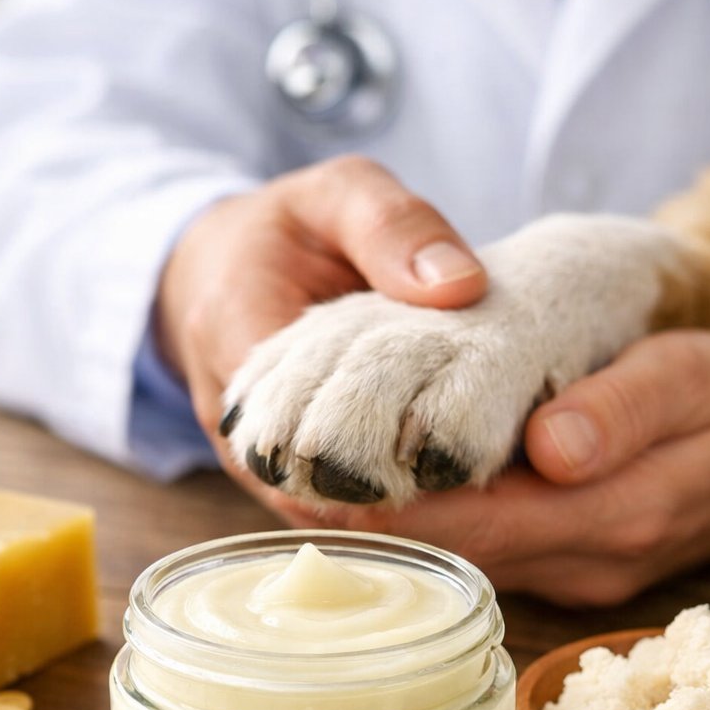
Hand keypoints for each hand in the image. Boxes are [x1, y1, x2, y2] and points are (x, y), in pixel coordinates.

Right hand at [157, 156, 486, 499]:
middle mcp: (235, 423)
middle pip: (320, 491)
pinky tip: (442, 489)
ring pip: (326, 514)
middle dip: (401, 490)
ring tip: (472, 488)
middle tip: (485, 475)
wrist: (224, 268)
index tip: (461, 437)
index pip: (310, 430)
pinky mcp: (276, 483)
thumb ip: (395, 227)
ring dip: (395, 506)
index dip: (392, 446)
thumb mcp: (340, 196)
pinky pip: (329, 511)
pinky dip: (384, 503)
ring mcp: (253, 464)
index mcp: (237, 341)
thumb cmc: (290, 228)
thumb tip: (463, 285)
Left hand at [304, 331, 709, 604]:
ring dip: (399, 527)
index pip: (480, 523)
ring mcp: (580, 577)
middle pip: (459, 553)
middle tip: (284, 478)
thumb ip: (623, 410)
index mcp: (615, 517)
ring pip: (469, 559)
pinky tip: (394, 488)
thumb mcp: (696, 379)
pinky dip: (442, 522)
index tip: (316, 479)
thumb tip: (546, 446)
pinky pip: (494, 551)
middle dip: (375, 523)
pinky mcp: (574, 567)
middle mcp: (586, 565)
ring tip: (315, 479)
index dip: (396, 507)